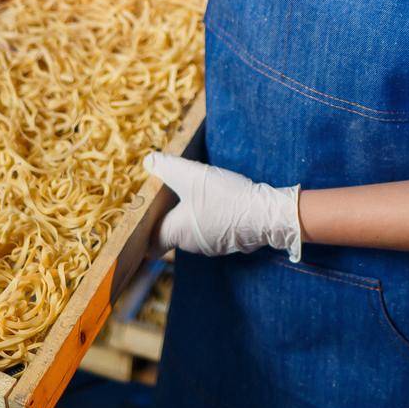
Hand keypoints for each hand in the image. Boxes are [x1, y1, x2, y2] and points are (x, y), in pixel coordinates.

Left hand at [142, 152, 301, 262]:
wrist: (265, 214)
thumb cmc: (224, 197)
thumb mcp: (192, 175)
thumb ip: (167, 167)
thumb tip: (148, 161)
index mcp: (176, 232)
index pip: (152, 244)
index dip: (145, 235)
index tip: (143, 224)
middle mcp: (191, 244)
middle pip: (173, 233)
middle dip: (171, 217)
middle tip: (172, 195)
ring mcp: (213, 246)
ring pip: (194, 231)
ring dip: (193, 216)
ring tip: (199, 194)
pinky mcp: (230, 242)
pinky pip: (213, 231)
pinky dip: (212, 218)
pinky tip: (221, 202)